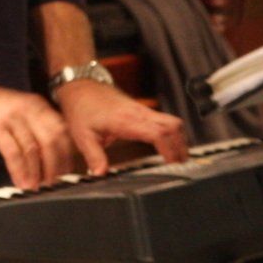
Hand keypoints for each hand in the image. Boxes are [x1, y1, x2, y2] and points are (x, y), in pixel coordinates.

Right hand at [0, 77, 76, 189]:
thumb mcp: (15, 110)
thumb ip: (32, 126)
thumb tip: (46, 152)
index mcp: (36, 106)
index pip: (62, 131)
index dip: (68, 154)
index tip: (67, 171)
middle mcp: (27, 110)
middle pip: (52, 141)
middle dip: (56, 166)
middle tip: (55, 183)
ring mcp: (11, 119)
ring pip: (34, 149)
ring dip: (37, 172)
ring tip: (37, 187)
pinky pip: (13, 153)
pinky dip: (20, 170)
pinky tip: (20, 182)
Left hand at [54, 79, 188, 174]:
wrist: (80, 87)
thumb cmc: (81, 109)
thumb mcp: (82, 135)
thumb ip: (93, 157)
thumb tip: (100, 175)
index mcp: (126, 121)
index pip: (158, 133)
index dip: (169, 150)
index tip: (172, 165)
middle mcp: (139, 114)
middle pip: (173, 126)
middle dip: (181, 147)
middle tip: (181, 166)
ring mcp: (143, 111)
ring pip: (173, 122)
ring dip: (179, 139)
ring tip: (179, 159)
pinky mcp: (143, 111)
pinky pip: (166, 120)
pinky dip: (172, 133)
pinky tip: (170, 146)